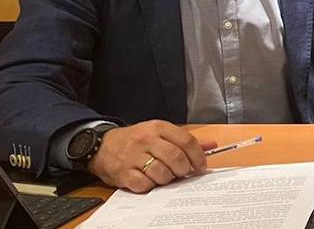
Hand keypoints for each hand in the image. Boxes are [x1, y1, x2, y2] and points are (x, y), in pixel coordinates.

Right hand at [88, 120, 215, 192]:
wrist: (102, 146)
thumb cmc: (136, 140)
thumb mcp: (160, 133)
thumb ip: (184, 140)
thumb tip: (211, 145)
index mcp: (158, 128)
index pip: (186, 140)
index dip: (197, 156)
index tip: (200, 166)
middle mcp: (146, 140)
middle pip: (176, 157)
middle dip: (184, 169)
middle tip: (183, 173)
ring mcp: (133, 157)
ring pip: (161, 172)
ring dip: (168, 178)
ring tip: (165, 176)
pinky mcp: (123, 173)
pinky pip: (144, 184)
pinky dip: (150, 186)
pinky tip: (149, 180)